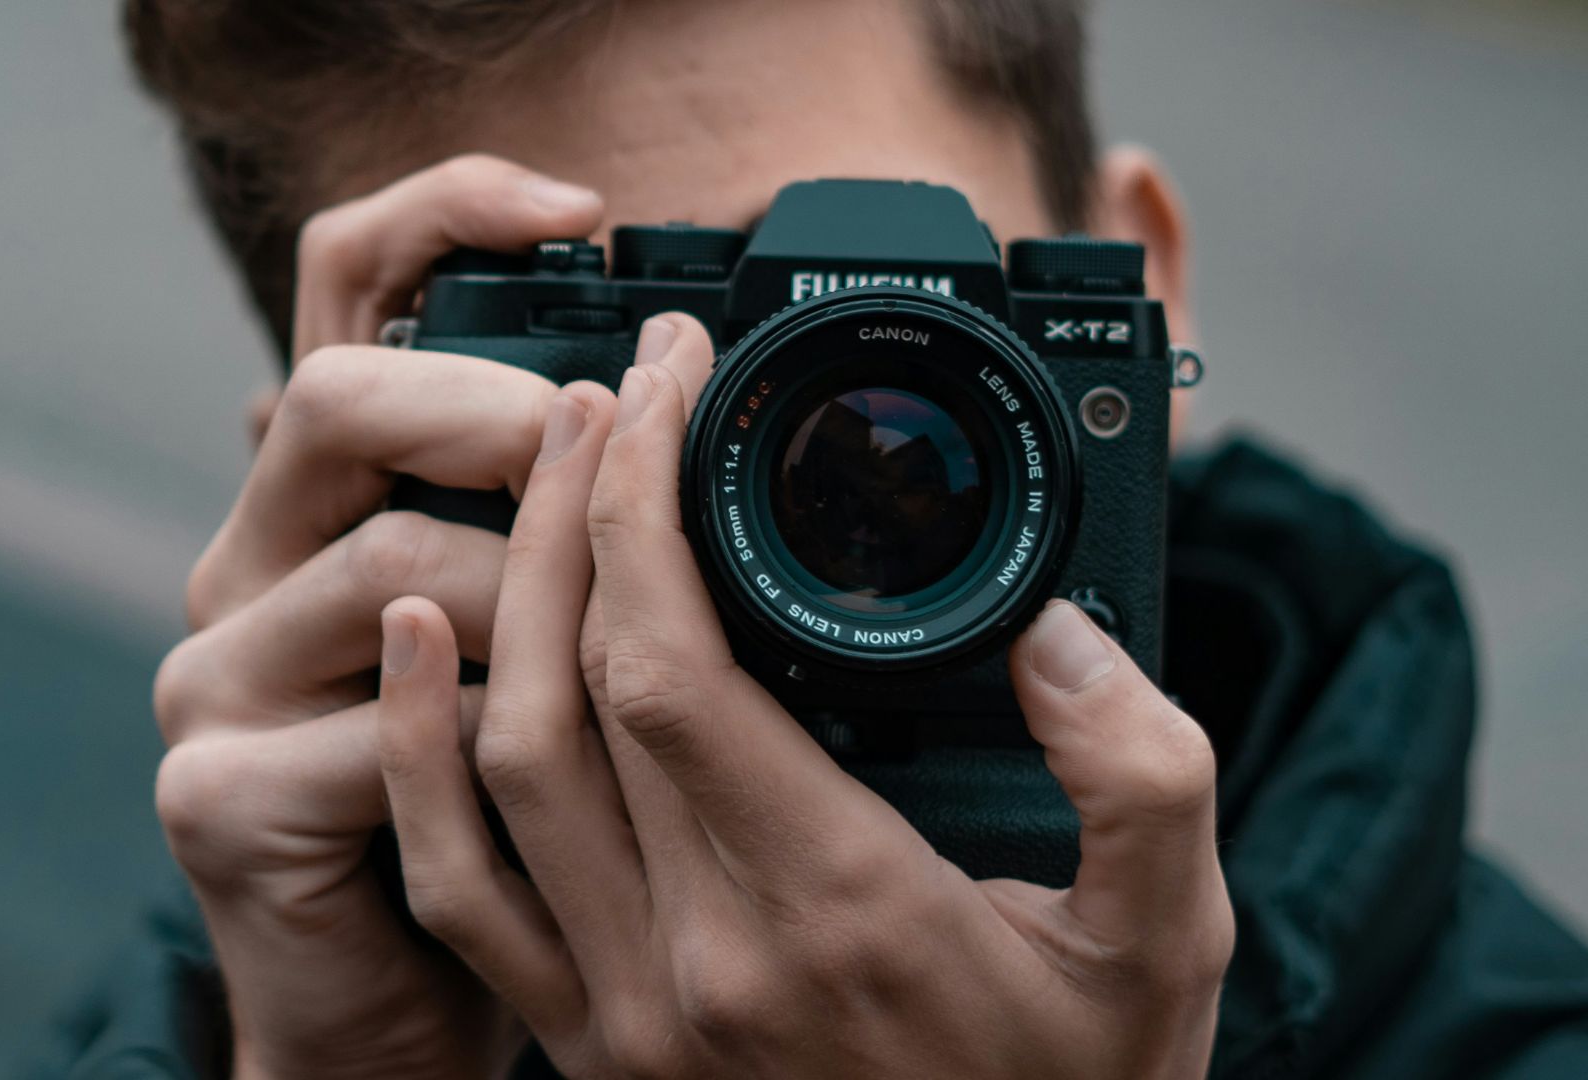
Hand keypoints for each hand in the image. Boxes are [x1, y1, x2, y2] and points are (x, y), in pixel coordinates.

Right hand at [150, 155, 603, 1079]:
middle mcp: (240, 564)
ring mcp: (212, 681)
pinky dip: (490, 731)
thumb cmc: (489, 806)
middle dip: (493, 411)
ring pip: (388, 570)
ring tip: (628, 651)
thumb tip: (668, 411)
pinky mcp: (217, 798)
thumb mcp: (519, 635)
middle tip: (603, 439)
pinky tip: (549, 749)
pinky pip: (383, 732)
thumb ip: (547, 526)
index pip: (338, 294)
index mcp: (313, 501)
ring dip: (537, 600)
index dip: (445, 218)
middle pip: (336, 401)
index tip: (579, 209)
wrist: (386, 1004)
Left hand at [384, 315, 1235, 1078]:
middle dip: (580, 509)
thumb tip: (1055, 633)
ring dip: (505, 595)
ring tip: (543, 471)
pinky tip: (417, 641)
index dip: (643, 504)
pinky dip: (421, 754)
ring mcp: (627, 1011)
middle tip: (616, 392)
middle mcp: (701, 961)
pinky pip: (460, 886)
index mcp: (836, 908)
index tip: (670, 390)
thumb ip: (1143, 776)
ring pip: (503, 763)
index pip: (671, 667)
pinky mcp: (592, 1041)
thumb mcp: (1170, 942)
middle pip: (575, 687)